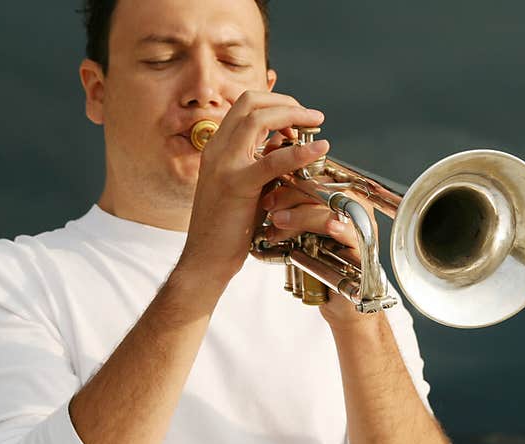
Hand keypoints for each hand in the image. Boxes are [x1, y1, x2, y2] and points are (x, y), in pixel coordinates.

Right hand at [176, 91, 328, 284]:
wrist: (205, 259)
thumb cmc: (228, 229)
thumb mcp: (247, 187)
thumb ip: (262, 163)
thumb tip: (286, 143)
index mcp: (216, 148)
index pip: (244, 106)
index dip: (274, 104)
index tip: (298, 118)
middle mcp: (216, 150)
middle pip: (250, 102)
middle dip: (286, 102)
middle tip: (311, 117)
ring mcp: (223, 164)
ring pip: (258, 118)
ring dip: (293, 115)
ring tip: (316, 124)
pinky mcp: (235, 184)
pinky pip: (272, 160)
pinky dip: (299, 151)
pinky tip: (318, 148)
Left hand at [260, 180, 381, 329]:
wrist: (337, 301)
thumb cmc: (319, 266)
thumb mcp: (300, 235)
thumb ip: (290, 213)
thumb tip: (266, 195)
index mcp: (340, 200)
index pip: (318, 177)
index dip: (293, 178)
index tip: (268, 187)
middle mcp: (354, 210)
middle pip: (326, 189)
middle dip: (293, 195)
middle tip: (269, 205)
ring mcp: (361, 229)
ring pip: (334, 209)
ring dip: (304, 214)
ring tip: (279, 223)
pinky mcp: (364, 250)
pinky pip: (353, 234)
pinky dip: (340, 229)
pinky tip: (328, 227)